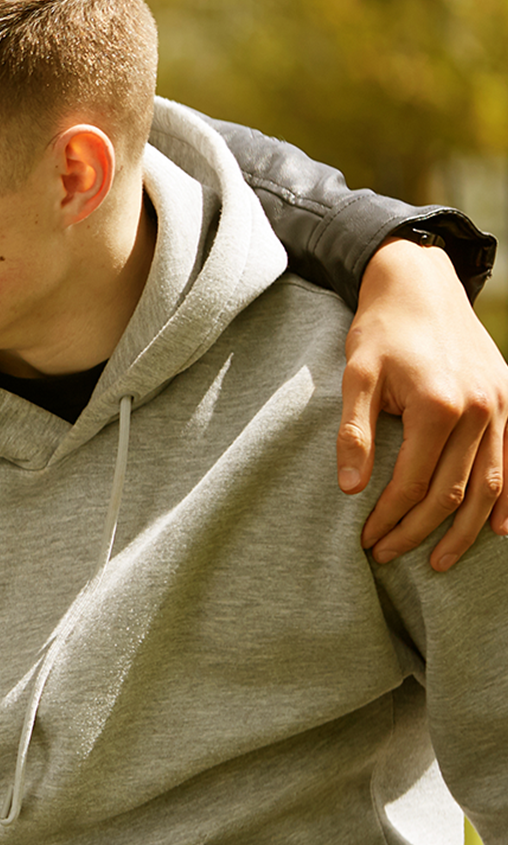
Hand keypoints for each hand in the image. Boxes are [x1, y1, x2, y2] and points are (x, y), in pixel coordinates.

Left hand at [339, 237, 507, 569]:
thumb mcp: (355, 376)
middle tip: (390, 556)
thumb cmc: (381, 331)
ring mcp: (503, 406)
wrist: (420, 285)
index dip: (390, 518)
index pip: (414, 483)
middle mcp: (480, 410)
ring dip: (468, 528)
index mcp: (438, 405)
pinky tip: (503, 528)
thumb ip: (354, 432)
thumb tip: (351, 488)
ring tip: (441, 560)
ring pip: (493, 484)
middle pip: (454, 492)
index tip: (367, 542)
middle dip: (421, 531)